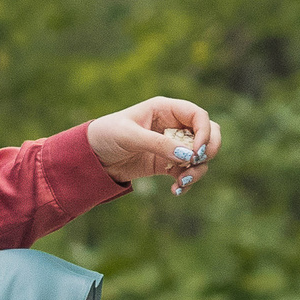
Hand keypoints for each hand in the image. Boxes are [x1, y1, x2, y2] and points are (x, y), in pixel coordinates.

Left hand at [87, 96, 224, 195]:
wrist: (90, 156)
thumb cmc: (106, 135)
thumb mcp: (130, 137)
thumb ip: (159, 144)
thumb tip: (188, 156)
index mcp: (165, 109)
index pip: (198, 115)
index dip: (204, 132)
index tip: (197, 151)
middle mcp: (173, 125)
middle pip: (208, 133)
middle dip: (208, 150)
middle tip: (196, 163)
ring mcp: (172, 145)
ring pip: (200, 156)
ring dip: (198, 170)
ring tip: (182, 182)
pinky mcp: (167, 164)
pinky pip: (187, 172)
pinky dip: (186, 182)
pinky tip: (175, 190)